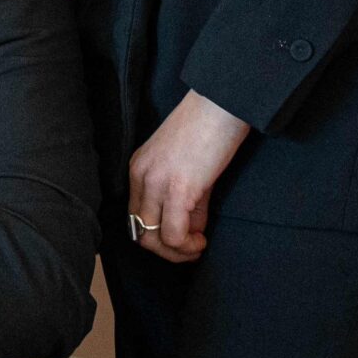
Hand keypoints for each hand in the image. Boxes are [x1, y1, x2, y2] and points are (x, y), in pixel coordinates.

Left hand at [125, 90, 250, 262]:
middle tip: (192, 248)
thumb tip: (193, 231)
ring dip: (177, 253)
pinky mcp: (177, 189)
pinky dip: (188, 246)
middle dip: (166, 251)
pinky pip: (173, 235)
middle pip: (139, 233)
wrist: (221, 104)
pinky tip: (203, 239)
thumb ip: (186, 201)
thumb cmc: (209, 129)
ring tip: (198, 245)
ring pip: (152, 240)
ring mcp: (156, 183)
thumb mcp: (187, 167)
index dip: (159, 236)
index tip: (184, 237)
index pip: (136, 217)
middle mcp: (141, 176)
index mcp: (139, 168)